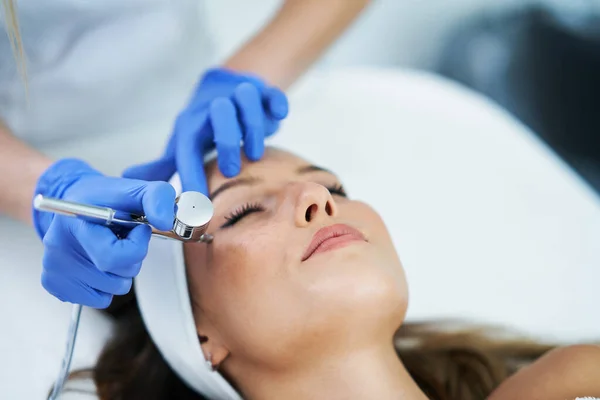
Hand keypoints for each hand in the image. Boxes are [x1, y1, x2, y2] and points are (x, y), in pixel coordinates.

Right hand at [33, 158, 175, 307]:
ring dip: (121, 272)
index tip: (138, 229)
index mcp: (75, 221)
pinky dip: (106, 285)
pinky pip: (99, 299)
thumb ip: (156, 197)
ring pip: (113, 290)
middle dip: (132, 259)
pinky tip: (99, 262)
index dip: (137, 246)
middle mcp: (58, 247)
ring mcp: (54, 269)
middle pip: (117, 278)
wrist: (74, 202)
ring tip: (110, 248)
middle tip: (123, 239)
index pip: (113, 257)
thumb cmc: (105, 198)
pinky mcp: (55, 285)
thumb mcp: (135, 189)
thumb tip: (165, 221)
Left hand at [123, 68, 288, 192]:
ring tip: (255, 153)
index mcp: (192, 124)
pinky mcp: (263, 92)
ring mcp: (239, 97)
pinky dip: (276, 104)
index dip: (191, 176)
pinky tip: (278, 117)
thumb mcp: (182, 144)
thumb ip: (161, 165)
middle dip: (226, 142)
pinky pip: (271, 93)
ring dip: (253, 127)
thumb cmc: (203, 126)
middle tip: (232, 171)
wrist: (221, 86)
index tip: (198, 204)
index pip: (188, 148)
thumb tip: (129, 177)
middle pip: (219, 113)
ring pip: (246, 100)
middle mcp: (214, 107)